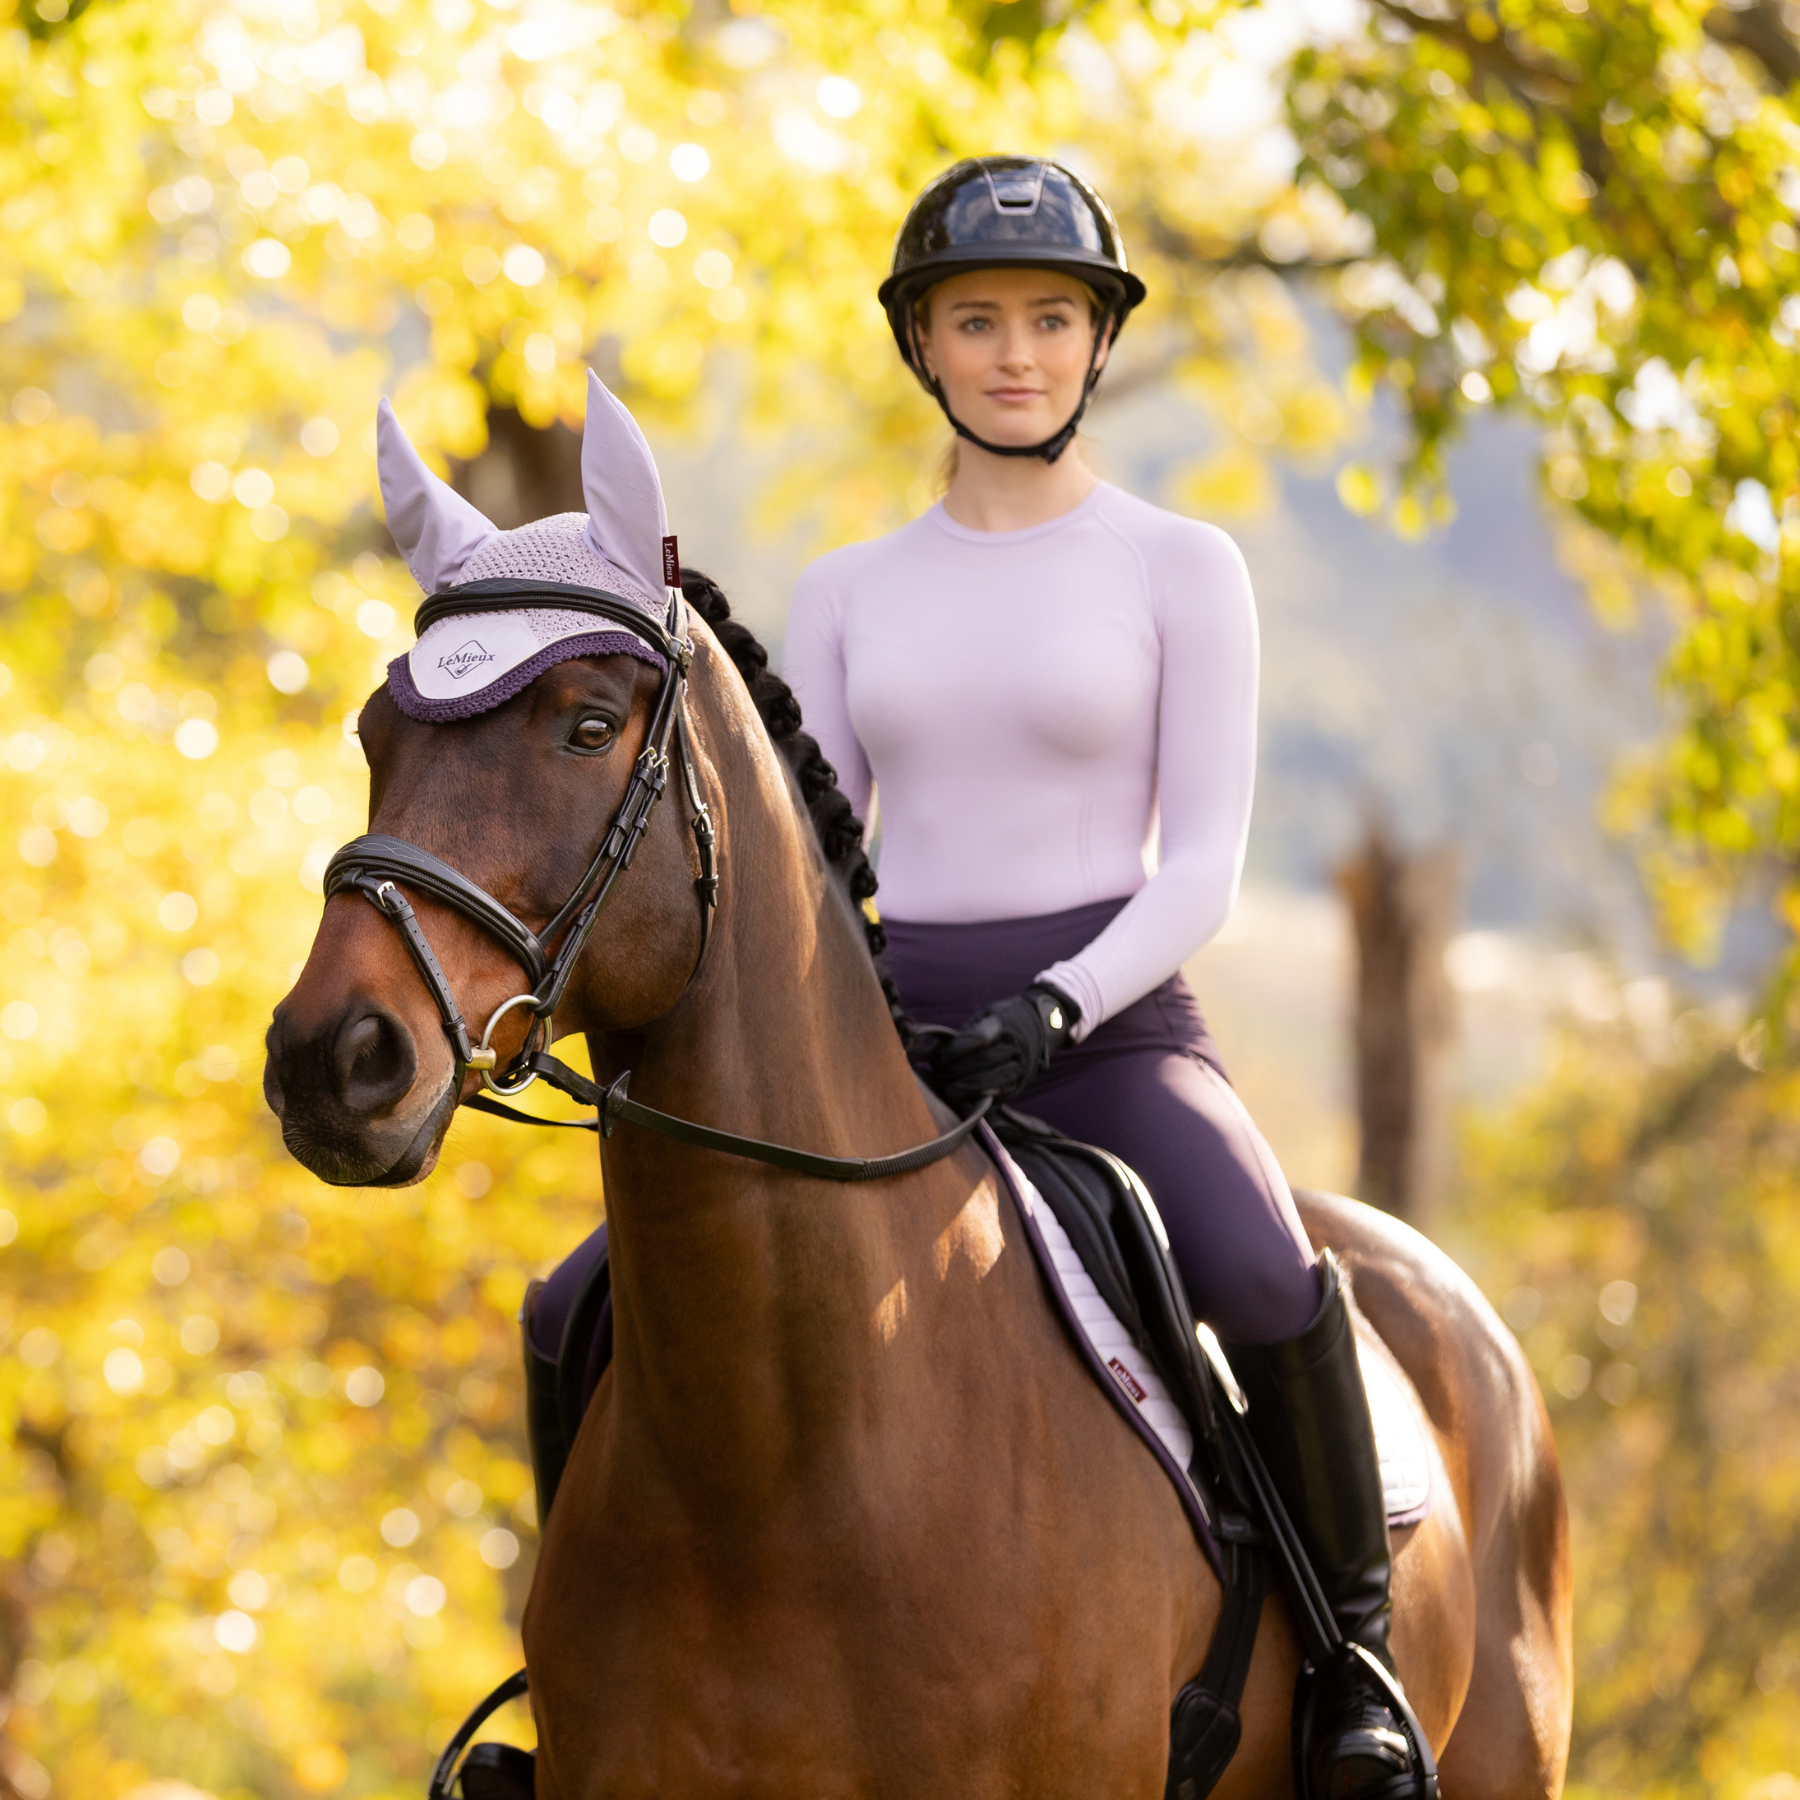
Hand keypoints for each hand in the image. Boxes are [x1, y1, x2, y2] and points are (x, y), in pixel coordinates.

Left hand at [931, 983, 1079, 1108]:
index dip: (953, 1050)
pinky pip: (998, 1096)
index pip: (977, 1038)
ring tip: (947, 1089)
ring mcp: (1020, 1067)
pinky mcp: (1020, 1084)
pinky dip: (979, 1098)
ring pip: (990, 1082)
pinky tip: (964, 1097)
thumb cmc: (1006, 1018)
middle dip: (954, 1071)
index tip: (935, 1057)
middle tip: (936, 1075)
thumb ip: (969, 1031)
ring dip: (964, 1088)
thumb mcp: (988, 1013)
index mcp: (1005, 1025)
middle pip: (981, 1062)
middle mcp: (1015, 1047)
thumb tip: (941, 1052)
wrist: (1042, 1025)